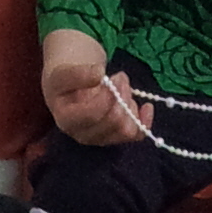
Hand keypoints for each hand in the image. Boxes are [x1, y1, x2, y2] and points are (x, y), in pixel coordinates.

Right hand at [43, 29, 144, 147]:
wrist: (69, 91)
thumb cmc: (65, 83)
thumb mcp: (64, 73)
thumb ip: (78, 74)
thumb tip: (99, 74)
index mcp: (67, 120)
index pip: (93, 114)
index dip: (110, 96)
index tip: (116, 77)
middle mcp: (83, 135)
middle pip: (114, 121)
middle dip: (122, 96)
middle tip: (120, 77)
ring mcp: (101, 139)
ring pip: (126, 130)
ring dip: (130, 105)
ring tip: (123, 88)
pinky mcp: (115, 138)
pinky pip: (136, 136)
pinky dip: (145, 121)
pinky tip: (147, 107)